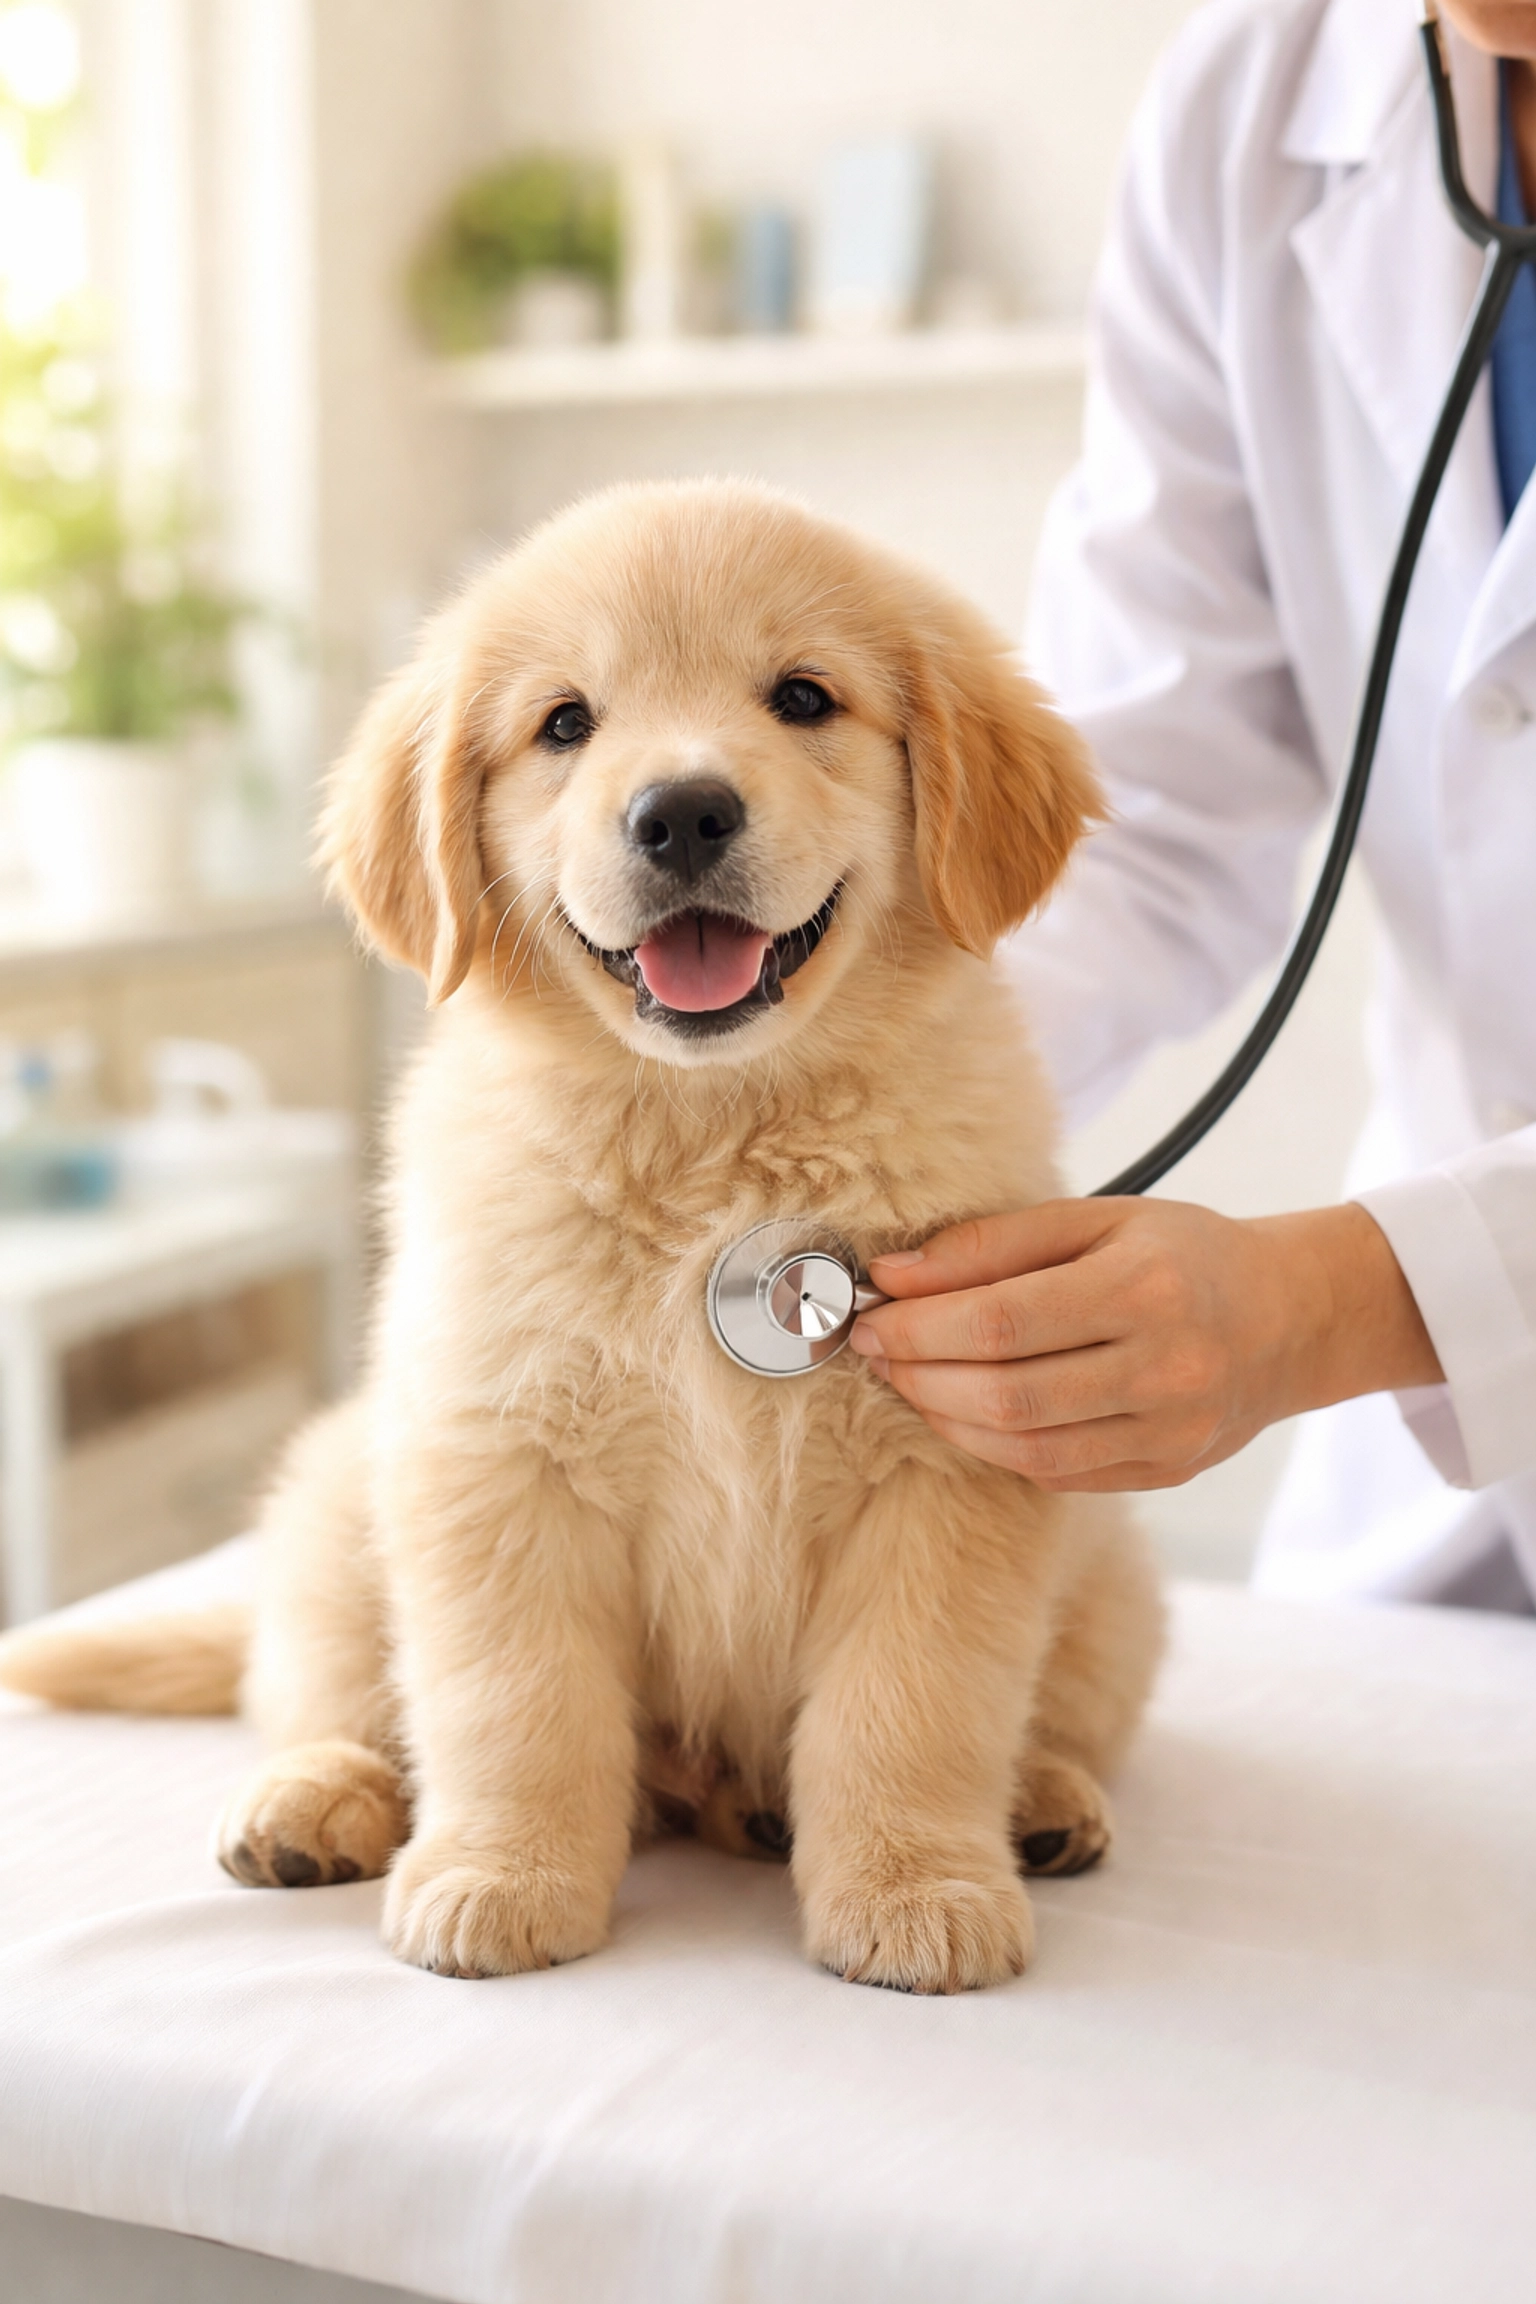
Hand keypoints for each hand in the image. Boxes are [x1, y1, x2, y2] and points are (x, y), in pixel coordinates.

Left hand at [850, 1198, 1441, 1492]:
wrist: (1290, 1318)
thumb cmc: (1183, 1255)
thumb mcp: (1098, 1220)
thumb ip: (993, 1244)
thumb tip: (892, 1275)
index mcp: (1144, 1289)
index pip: (999, 1322)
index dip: (918, 1327)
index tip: (868, 1316)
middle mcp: (1163, 1369)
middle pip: (1005, 1393)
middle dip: (919, 1374)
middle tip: (875, 1350)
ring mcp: (1168, 1432)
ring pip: (1024, 1446)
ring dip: (946, 1417)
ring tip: (911, 1381)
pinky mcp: (1165, 1471)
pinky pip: (1056, 1472)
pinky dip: (996, 1445)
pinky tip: (967, 1412)